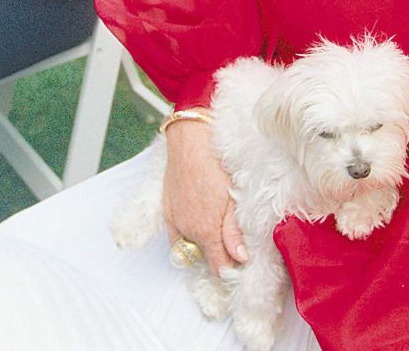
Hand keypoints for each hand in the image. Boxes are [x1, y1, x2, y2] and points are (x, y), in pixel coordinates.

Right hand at [162, 120, 247, 277]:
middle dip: (218, 259)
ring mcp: (174, 221)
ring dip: (202, 249)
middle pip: (204, 260)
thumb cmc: (214, 164)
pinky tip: (198, 227)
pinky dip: (186, 239)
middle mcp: (187, 231)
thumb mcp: (233, 198)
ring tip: (217, 237)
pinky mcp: (167, 210)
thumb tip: (240, 258)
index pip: (218, 267)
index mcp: (206, 232)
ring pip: (188, 250)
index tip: (241, 262)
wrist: (190, 139)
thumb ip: (234, 232)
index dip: (232, 269)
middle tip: (232, 248)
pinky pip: (175, 237)